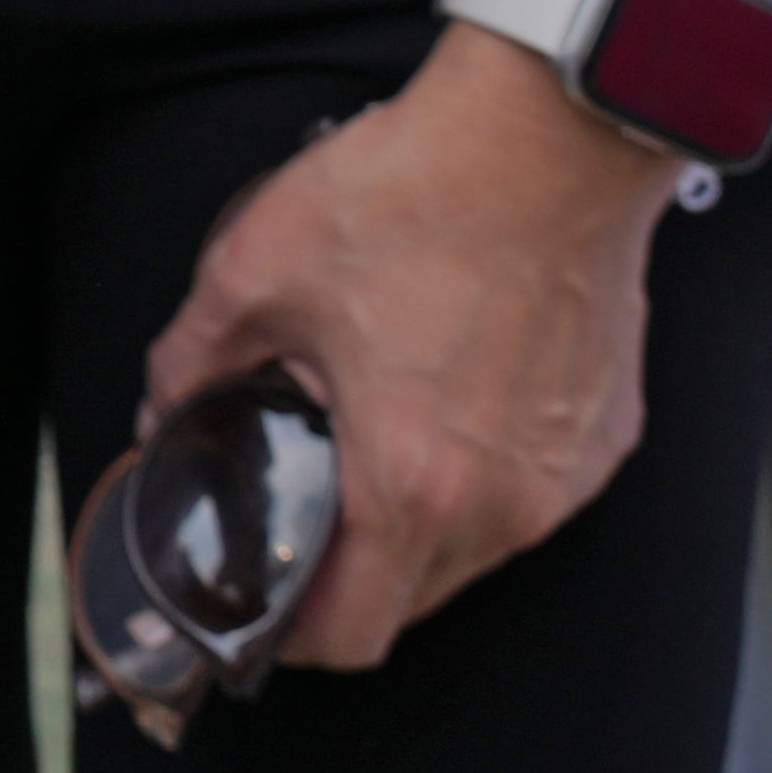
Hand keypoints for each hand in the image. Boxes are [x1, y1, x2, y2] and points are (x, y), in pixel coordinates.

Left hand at [142, 18, 682, 670]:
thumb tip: (163, 406)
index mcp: (411, 481)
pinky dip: (482, 472)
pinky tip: (442, 396)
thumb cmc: (417, 193)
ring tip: (367, 430)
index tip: (262, 608)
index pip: (354, 632)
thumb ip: (192, 360)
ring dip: (417, 519)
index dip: (292, 636)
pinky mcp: (607, 432)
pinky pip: (531, 490)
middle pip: (414, 597)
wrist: (546, 135)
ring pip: (477, 550)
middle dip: (349, 570)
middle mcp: (504, 502)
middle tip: (301, 503)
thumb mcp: (256, 269)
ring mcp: (566, 473)